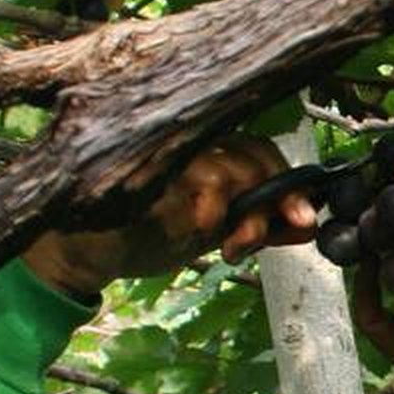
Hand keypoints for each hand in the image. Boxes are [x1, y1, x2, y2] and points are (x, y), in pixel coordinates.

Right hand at [22, 137, 318, 299]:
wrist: (84, 250)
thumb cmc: (150, 233)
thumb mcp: (215, 234)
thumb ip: (260, 226)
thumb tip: (309, 225)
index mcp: (209, 152)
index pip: (261, 150)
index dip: (289, 181)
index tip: (305, 218)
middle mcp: (188, 143)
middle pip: (252, 153)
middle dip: (273, 197)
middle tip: (266, 236)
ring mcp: (162, 153)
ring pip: (225, 169)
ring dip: (240, 213)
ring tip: (231, 245)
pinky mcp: (138, 173)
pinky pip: (186, 187)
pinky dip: (205, 212)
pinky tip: (199, 232)